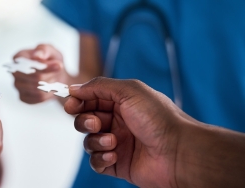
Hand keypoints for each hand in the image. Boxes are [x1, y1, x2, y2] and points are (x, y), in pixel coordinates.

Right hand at [12, 44, 67, 103]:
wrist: (56, 75)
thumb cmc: (51, 61)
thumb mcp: (51, 51)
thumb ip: (44, 50)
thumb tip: (37, 56)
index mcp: (19, 57)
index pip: (29, 64)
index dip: (44, 66)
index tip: (59, 65)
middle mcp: (15, 72)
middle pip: (33, 77)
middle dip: (50, 75)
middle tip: (59, 71)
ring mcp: (17, 86)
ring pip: (36, 89)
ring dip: (50, 85)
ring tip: (55, 78)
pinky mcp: (23, 97)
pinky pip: (37, 98)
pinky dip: (48, 94)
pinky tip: (50, 88)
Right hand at [64, 77, 187, 186]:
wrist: (179, 153)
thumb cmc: (160, 120)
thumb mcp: (129, 91)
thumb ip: (99, 86)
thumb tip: (75, 88)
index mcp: (122, 103)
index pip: (90, 100)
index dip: (78, 102)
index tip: (72, 105)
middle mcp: (119, 123)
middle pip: (85, 120)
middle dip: (85, 122)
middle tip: (96, 124)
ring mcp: (117, 144)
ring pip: (88, 142)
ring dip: (95, 141)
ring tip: (112, 142)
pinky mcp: (117, 164)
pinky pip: (95, 162)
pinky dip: (100, 158)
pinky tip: (114, 155)